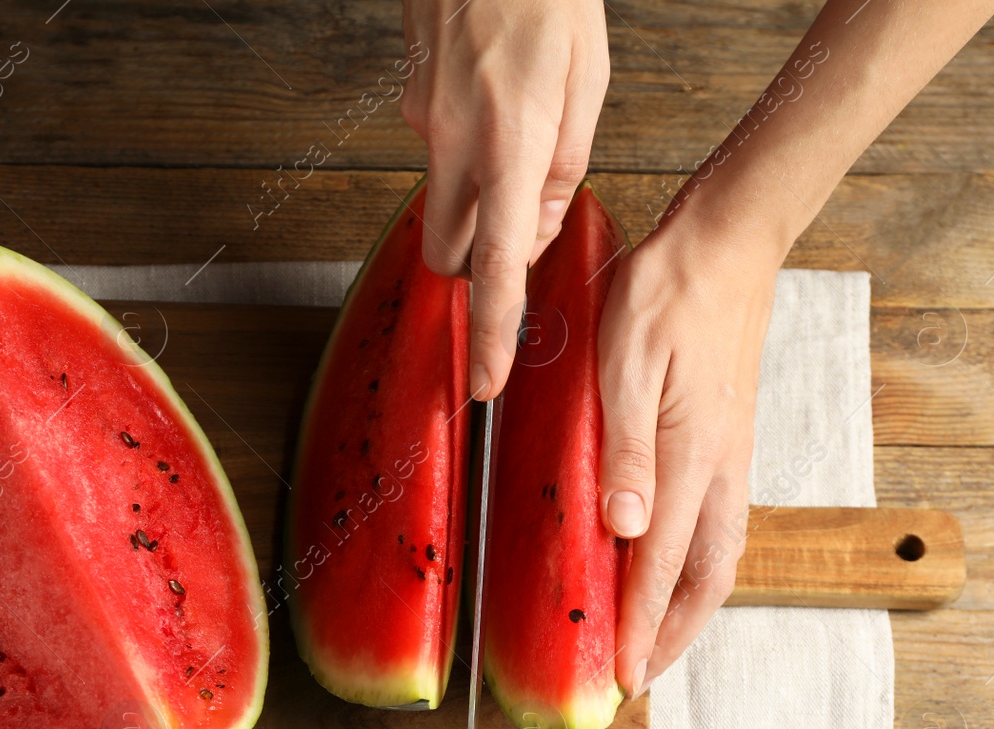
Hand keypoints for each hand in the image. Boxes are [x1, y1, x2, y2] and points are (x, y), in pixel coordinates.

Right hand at [400, 0, 608, 398]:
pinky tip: (491, 104)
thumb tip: (536, 230)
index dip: (493, 332)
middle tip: (517, 227)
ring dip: (471, 205)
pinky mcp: (410, 102)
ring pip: (439, 204)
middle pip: (447, 252)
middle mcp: (452, 142)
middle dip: (475, 263)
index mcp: (507, 144)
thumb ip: (560, 170)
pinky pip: (435, 155)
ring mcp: (422, 123)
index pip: (495, 266)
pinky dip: (464, 154)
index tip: (488, 379)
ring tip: (511, 144)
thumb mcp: (584, 84)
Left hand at [596, 204, 783, 695]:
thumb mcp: (627, 363)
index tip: (623, 675)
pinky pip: (719, 523)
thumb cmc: (666, 293)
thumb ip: (626, 448)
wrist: (727, 242)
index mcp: (691, 457)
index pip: (661, 565)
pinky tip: (672, 564)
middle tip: (641, 676)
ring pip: (719, 554)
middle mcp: (719, 468)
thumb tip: (627, 530)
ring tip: (658, 638)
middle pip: (706, 577)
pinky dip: (697, 564)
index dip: (641, 625)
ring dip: (690, 605)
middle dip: (674, 634)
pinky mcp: (728, 439)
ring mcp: (730, 455)